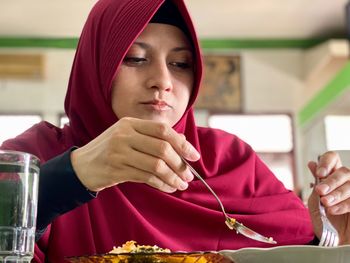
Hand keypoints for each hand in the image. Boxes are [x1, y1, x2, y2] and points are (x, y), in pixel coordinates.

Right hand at [70, 117, 199, 192]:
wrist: (81, 166)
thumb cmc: (110, 150)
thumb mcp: (128, 136)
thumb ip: (152, 138)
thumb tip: (183, 144)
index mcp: (130, 123)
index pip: (163, 130)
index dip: (182, 143)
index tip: (194, 156)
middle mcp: (124, 134)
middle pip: (162, 148)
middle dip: (180, 163)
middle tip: (189, 174)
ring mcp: (119, 152)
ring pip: (156, 165)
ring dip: (173, 177)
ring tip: (181, 184)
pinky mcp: (116, 169)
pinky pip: (146, 178)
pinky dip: (161, 184)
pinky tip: (168, 187)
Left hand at [307, 151, 349, 244]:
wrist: (331, 241)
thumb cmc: (324, 220)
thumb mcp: (315, 200)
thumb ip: (316, 183)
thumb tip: (312, 163)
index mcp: (332, 176)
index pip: (332, 158)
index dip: (327, 162)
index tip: (320, 173)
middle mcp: (346, 182)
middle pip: (344, 171)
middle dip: (331, 181)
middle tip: (321, 191)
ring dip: (337, 194)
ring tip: (326, 203)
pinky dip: (343, 204)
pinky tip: (333, 210)